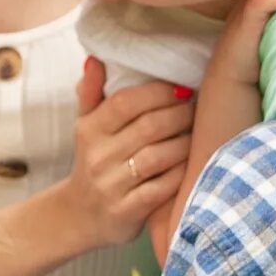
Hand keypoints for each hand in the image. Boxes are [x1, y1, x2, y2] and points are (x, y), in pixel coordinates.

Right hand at [63, 59, 193, 246]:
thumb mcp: (85, 127)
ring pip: (160, 156)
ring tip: (199, 133)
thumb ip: (92, 92)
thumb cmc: (91, 162)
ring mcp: (113, 185)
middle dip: (180, 114)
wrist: (77, 217)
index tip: (181, 89)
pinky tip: (193, 163)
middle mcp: (99, 156)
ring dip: (185, 141)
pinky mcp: (128, 211)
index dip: (158, 92)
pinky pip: (164, 187)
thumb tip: (95, 58)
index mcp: (90, 130)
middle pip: (149, 126)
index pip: (125, 102)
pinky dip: (182, 173)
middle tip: (197, 108)